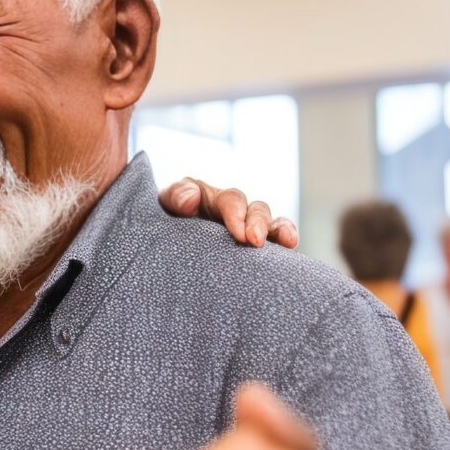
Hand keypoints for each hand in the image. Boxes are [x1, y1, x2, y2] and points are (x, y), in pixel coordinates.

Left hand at [159, 178, 299, 249]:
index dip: (237, 213)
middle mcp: (236, 213)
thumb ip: (175, 196)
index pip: (232, 200)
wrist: (158, 248)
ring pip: (272, 224)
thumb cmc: (163, 221)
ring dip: (281, 230)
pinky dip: (287, 239)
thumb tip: (192, 200)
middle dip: (258, 223)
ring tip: (288, 242)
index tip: (238, 233)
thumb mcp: (163, 205)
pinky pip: (276, 243)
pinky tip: (292, 247)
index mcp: (213, 199)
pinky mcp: (252, 252)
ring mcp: (247, 231)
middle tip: (253, 241)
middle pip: (257, 210)